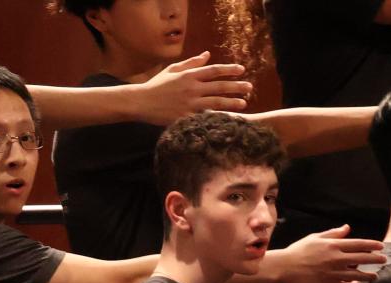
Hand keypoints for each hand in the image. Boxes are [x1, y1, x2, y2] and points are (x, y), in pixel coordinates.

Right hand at [135, 52, 251, 125]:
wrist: (140, 102)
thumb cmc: (156, 85)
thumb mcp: (173, 70)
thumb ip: (192, 62)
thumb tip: (208, 55)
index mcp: (189, 76)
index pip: (214, 71)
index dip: (229, 70)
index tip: (242, 70)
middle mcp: (191, 88)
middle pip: (219, 87)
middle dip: (236, 87)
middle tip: (249, 87)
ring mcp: (188, 104)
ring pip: (215, 102)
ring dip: (231, 102)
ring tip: (244, 103)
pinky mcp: (184, 117)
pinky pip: (204, 117)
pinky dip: (217, 118)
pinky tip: (227, 119)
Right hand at [275, 225, 386, 282]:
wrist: (284, 268)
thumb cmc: (298, 251)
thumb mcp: (315, 238)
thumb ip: (333, 233)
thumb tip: (347, 228)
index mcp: (334, 245)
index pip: (359, 244)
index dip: (372, 245)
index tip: (381, 247)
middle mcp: (336, 259)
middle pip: (362, 258)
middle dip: (375, 259)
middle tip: (383, 260)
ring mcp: (332, 273)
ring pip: (356, 274)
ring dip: (368, 275)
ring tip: (374, 276)